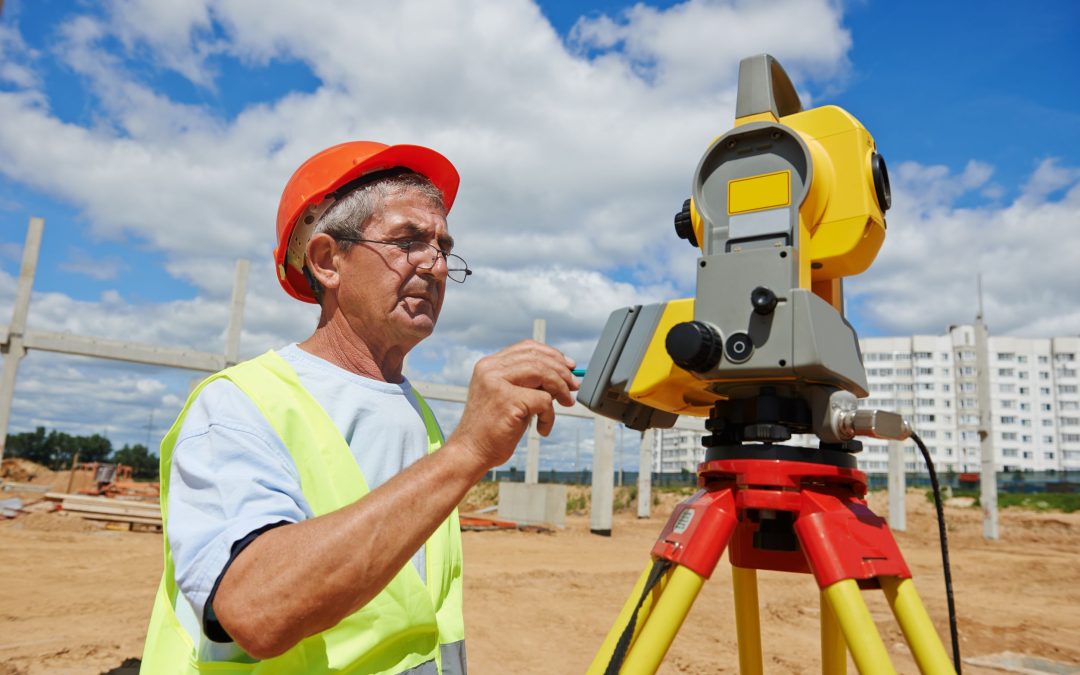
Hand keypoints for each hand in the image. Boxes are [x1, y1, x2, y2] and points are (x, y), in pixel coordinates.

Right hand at [449, 340, 578, 470]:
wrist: (471, 452)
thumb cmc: (491, 429)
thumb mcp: (507, 397)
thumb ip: (527, 383)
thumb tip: (563, 376)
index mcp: (489, 365)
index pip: (527, 348)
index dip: (552, 354)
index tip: (568, 366)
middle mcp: (490, 369)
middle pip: (538, 358)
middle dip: (562, 372)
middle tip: (574, 387)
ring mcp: (497, 383)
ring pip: (543, 373)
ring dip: (561, 389)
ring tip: (566, 403)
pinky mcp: (507, 401)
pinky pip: (544, 400)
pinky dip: (549, 416)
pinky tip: (542, 428)